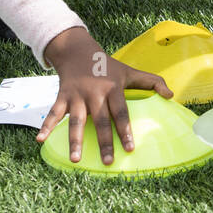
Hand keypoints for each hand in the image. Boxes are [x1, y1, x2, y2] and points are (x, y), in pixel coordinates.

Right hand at [36, 27, 172, 164]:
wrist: (78, 50)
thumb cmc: (108, 66)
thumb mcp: (130, 71)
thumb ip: (152, 82)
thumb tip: (171, 95)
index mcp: (113, 88)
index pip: (121, 112)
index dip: (125, 130)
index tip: (129, 148)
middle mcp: (95, 93)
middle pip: (100, 121)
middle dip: (103, 142)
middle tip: (108, 162)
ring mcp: (77, 95)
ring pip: (76, 120)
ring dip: (74, 140)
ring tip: (75, 160)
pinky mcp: (62, 96)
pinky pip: (53, 113)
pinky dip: (46, 126)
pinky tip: (41, 140)